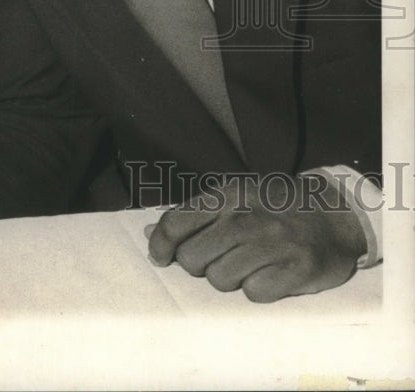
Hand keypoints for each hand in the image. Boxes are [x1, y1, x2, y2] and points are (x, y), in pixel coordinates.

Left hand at [147, 173, 366, 301]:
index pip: (177, 223)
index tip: (162, 257)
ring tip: (249, 264)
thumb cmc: (276, 206)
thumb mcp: (237, 196)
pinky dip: (258, 289)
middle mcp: (247, 217)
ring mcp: (273, 244)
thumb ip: (196, 214)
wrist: (335, 214)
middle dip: (201, 264)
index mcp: (229, 194)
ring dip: (230, 277)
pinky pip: (253, 294)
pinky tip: (270, 273)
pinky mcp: (295, 270)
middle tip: (221, 256)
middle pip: (192, 258)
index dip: (162, 245)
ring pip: (219, 280)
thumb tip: (154, 233)